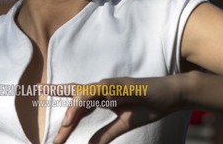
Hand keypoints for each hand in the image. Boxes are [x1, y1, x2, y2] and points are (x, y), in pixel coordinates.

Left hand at [50, 75, 188, 143]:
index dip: (64, 114)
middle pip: (74, 98)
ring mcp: (109, 85)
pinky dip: (84, 100)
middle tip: (53, 136)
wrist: (170, 96)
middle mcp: (102, 89)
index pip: (77, 102)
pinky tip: (76, 111)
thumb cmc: (148, 106)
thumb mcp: (123, 125)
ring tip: (63, 128)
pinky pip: (96, 91)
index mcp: (102, 97)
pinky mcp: (118, 85)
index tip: (51, 127)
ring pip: (82, 95)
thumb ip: (105, 134)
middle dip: (61, 115)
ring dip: (72, 111)